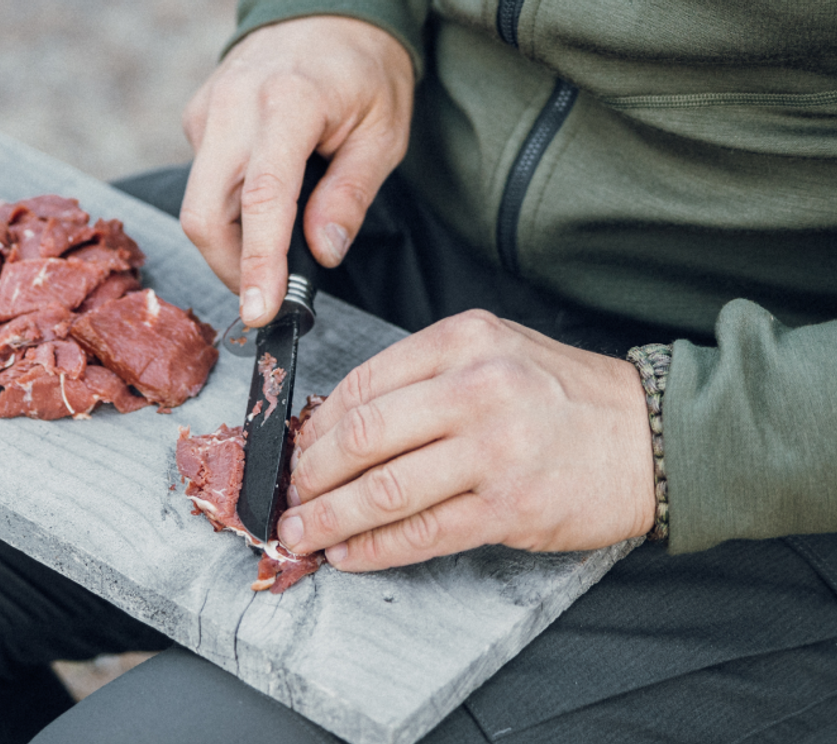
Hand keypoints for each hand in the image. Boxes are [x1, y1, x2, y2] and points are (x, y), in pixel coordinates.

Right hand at [180, 15, 413, 326]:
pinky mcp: (196, 118)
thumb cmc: (363, 70)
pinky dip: (228, 209)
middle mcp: (233, 106)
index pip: (261, 200)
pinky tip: (262, 201)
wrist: (325, 10)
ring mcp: (207, 111)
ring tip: (271, 253)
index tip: (260, 312)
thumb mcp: (383, 132)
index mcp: (287, 105)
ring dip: (229, 243)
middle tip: (268, 295)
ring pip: (197, 204)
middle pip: (204, 214)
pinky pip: (202, 181)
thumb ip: (350, 195)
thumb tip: (321, 256)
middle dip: (231, 268)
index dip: (257, 264)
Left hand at [277, 311, 657, 570]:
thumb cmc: (564, 398)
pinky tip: (349, 553)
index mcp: (463, 341)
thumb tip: (335, 426)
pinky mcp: (510, 507)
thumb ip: (420, 379)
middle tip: (286, 497)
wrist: (655, 436)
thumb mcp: (493, 354)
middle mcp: (477, 388)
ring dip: (328, 519)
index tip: (292, 452)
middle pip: (360, 438)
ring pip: (382, 491)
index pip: (361, 386)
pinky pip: (421, 533)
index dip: (312, 428)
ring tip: (301, 533)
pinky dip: (373, 548)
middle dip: (309, 475)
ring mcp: (494, 450)